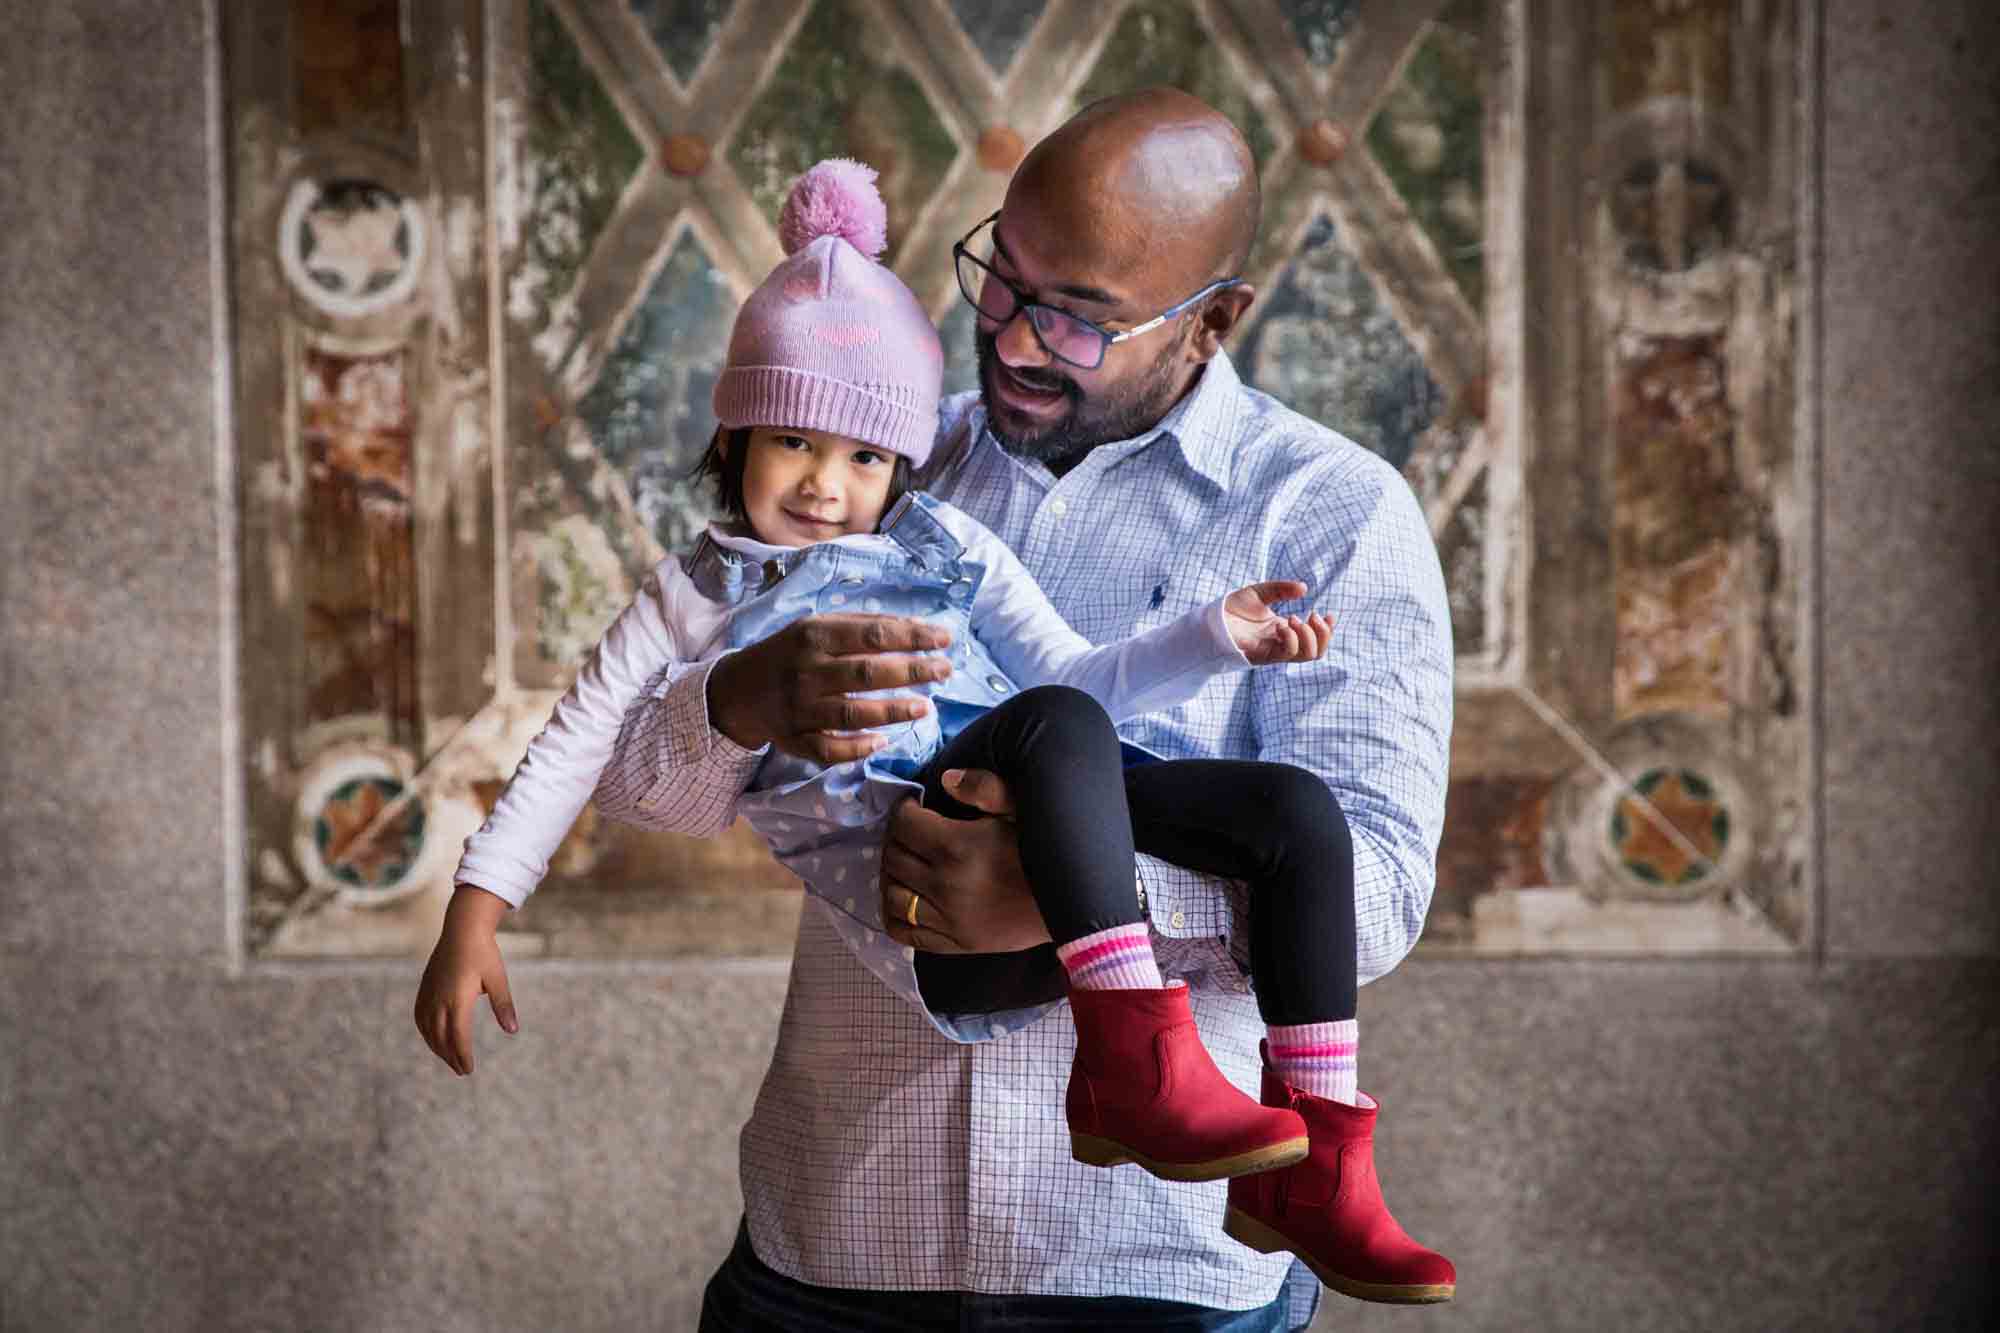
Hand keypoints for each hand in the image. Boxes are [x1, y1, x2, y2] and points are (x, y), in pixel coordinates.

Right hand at [413, 884, 517, 1075]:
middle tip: (462, 1071)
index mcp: (458, 999)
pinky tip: (433, 1039)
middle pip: (441, 1038)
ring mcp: (429, 994)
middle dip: (450, 1057)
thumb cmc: (484, 953)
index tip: (468, 1069)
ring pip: (429, 1030)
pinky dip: (426, 1032)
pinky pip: (420, 1017)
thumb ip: (503, 1006)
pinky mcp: (424, 988)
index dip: (462, 1056)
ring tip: (450, 1059)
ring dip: (438, 1048)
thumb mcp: (498, 979)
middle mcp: (439, 999)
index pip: (458, 1037)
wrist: (462, 928)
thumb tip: (513, 1030)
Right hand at [709, 614, 953, 764]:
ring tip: (925, 708)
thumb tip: (918, 629)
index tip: (945, 639)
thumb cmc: (791, 652)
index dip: (913, 637)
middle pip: (867, 673)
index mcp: (815, 636)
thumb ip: (863, 627)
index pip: (873, 634)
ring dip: (892, 711)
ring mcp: (799, 708)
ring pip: (851, 713)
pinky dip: (856, 748)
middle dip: (912, 672)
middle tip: (945, 671)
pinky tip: (882, 742)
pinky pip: (828, 749)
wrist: (738, 689)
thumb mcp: (818, 627)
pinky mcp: (794, 739)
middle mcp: (807, 671)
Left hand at [880, 770, 1051, 953]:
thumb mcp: (1024, 807)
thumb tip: (946, 778)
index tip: (914, 806)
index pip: (903, 825)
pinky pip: (906, 932)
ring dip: (891, 875)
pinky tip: (903, 899)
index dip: (902, 810)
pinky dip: (894, 915)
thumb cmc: (1047, 851)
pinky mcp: (954, 943)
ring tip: (905, 862)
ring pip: (893, 895)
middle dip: (895, 839)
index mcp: (957, 846)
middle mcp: (944, 884)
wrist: (1075, 905)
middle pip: (894, 858)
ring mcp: (947, 918)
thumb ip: (985, 787)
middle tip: (909, 831)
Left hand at [1222, 580, 1332, 664]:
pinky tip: (1282, 625)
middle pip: (1316, 651)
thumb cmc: (1232, 608)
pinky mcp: (1263, 655)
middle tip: (1313, 615)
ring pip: (1307, 655)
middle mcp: (1282, 643)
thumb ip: (1282, 589)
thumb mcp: (1261, 592)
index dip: (1328, 630)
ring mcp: (1274, 651)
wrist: (1210, 620)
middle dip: (1323, 633)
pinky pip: (1287, 653)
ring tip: (1295, 618)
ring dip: (1308, 635)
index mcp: (1284, 630)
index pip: (1314, 639)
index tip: (1330, 614)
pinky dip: (1291, 638)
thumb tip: (1304, 588)